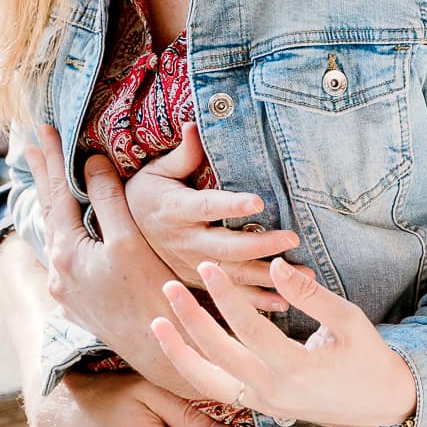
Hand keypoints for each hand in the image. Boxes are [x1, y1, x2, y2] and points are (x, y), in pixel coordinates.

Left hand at [21, 127, 202, 391]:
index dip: (53, 158)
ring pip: (56, 234)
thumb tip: (91, 163)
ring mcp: (67, 291)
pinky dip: (65, 229)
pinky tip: (67, 227)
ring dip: (53, 203)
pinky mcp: (81, 304)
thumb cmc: (151, 296)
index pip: (58, 193)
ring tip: (46, 178)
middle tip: (30, 143)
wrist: (162, 353)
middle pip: (49, 211)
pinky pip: (67, 255)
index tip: (43, 128)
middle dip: (42, 175)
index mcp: (67, 253)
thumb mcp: (131, 241)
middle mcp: (58, 273)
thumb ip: (108, 200)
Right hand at [127, 123, 300, 311]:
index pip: (207, 206)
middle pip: (226, 246)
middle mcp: (186, 241)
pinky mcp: (200, 281)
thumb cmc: (146, 195)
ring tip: (304, 274)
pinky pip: (230, 296)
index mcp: (177, 211)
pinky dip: (257, 302)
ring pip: (234, 275)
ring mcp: (193, 265)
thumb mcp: (158, 172)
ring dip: (269, 276)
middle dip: (260, 245)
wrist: (122, 234)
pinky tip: (284, 302)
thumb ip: (184, 153)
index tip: (259, 202)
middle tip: (292, 238)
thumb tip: (195, 123)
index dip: (232, 205)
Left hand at [151, 257, 418, 426]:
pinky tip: (178, 343)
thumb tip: (275, 267)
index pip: (248, 329)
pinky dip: (194, 367)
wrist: (382, 402)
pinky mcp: (260, 406)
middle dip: (189, 320)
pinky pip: (217, 388)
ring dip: (179, 352)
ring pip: (207, 382)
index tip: (207, 267)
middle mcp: (273, 392)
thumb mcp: (350, 320)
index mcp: (296, 370)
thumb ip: (310, 295)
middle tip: (168, 286)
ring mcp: (263, 404)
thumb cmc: (368, 356)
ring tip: (156, 322)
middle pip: (218, 356)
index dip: (225, 296)